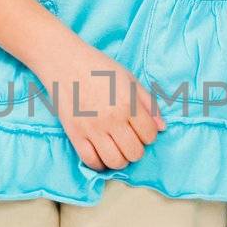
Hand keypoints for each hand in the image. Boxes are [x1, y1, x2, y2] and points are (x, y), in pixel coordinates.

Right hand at [34, 29, 167, 171]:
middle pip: (135, 152)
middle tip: (129, 139)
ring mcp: (92, 128)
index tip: (140, 129)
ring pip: (115, 161)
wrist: (64, 62)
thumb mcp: (129, 79)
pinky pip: (90, 161)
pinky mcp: (74, 134)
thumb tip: (162, 127)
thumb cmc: (99, 68)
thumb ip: (149, 103)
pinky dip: (99, 164)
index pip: (150, 135)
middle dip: (136, 149)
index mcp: (128, 103)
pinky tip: (101, 154)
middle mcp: (112, 119)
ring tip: (117, 149)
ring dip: (120, 159)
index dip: (149, 134)